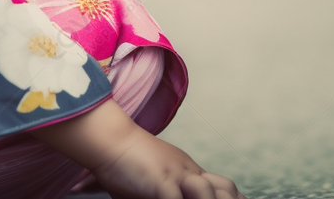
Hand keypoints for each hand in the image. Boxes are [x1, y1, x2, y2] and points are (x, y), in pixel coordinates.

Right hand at [27, 98, 246, 198]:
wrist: (108, 139)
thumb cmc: (123, 163)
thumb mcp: (150, 182)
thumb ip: (163, 193)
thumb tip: (169, 196)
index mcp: (188, 171)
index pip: (223, 187)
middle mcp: (188, 171)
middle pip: (225, 189)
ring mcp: (177, 175)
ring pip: (208, 194)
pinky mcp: (162, 180)